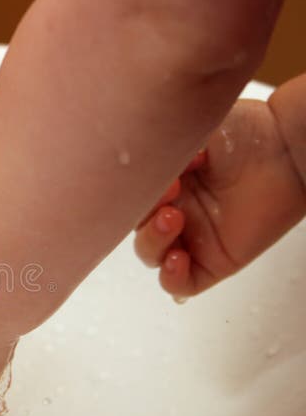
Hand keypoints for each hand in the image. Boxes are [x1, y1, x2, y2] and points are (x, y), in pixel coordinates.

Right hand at [134, 99, 305, 296]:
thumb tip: (137, 165)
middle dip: (143, 215)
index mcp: (161, 183)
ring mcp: (193, 238)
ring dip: (153, 241)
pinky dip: (171, 276)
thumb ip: (156, 150)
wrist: (288, 148)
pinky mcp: (214, 262)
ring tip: (174, 218)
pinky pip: (180, 284)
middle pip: (134, 228)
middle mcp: (174, 209)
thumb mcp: (189, 132)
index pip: (126, 202)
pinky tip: (178, 258)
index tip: (148, 175)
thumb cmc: (247, 131)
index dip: (128, 195)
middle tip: (168, 195)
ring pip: (151, 255)